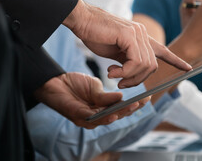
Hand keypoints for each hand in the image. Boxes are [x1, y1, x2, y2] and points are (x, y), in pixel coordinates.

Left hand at [34, 72, 150, 128]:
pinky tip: (114, 112)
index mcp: (102, 108)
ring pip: (107, 119)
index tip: (146, 98)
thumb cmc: (74, 84)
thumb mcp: (94, 87)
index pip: (121, 109)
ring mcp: (86, 118)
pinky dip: (104, 116)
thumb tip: (121, 98)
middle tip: (143, 101)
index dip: (134, 105)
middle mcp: (96, 116)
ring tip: (132, 106)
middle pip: (117, 115)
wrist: (54, 81)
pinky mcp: (76, 116)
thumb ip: (105, 95)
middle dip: (131, 109)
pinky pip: (92, 118)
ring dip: (120, 113)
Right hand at [64, 0, 191, 87]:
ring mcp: (137, 33)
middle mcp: (142, 34)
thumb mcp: (116, 52)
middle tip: (121, 82)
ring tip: (114, 75)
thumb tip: (134, 73)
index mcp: (141, 38)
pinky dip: (124, 72)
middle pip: (152, 66)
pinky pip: (135, 62)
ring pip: (145, 65)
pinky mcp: (129, 35)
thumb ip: (128, 60)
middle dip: (138, 80)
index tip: (188, 68)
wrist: (82, 21)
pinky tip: (112, 71)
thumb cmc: (96, 35)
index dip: (176, 60)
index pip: (162, 50)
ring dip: (129, 77)